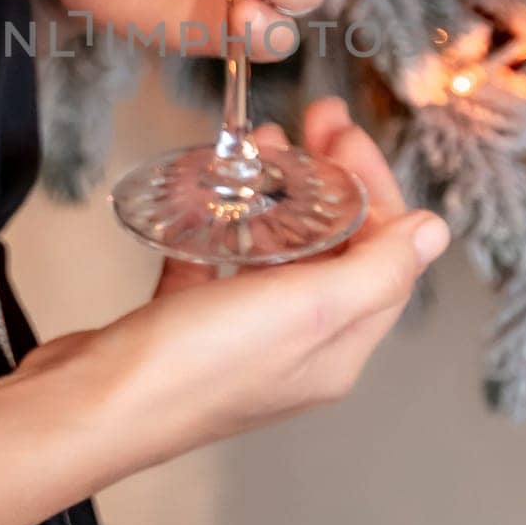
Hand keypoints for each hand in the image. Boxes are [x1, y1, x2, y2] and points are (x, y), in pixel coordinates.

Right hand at [20, 101, 448, 466]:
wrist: (88, 405)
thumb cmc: (195, 364)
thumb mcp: (307, 309)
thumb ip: (377, 269)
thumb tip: (437, 233)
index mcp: (337, 347)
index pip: (385, 255)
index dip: (373, 187)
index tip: (344, 133)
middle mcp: (297, 346)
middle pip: (334, 245)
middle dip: (328, 177)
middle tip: (311, 118)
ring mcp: (239, 337)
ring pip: (276, 248)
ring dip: (277, 190)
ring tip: (259, 140)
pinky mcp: (185, 324)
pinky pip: (217, 260)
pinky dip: (220, 221)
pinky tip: (207, 189)